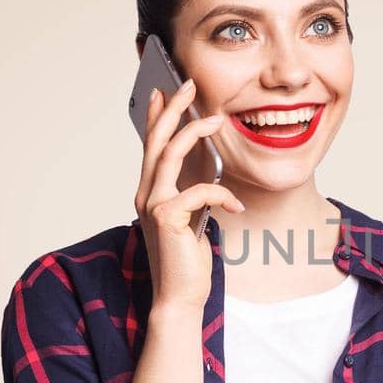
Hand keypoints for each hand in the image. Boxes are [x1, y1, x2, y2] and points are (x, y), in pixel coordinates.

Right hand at [135, 80, 244, 314]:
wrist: (180, 297)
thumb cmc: (188, 260)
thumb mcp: (193, 218)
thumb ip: (193, 192)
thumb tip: (208, 166)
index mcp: (151, 193)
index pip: (151, 146)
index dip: (156, 116)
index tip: (164, 90)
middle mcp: (146, 195)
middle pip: (156, 141)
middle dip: (172, 109)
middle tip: (188, 85)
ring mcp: (153, 206)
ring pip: (170, 155)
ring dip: (193, 132)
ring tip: (216, 119)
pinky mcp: (167, 219)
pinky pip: (198, 191)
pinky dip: (221, 193)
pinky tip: (236, 204)